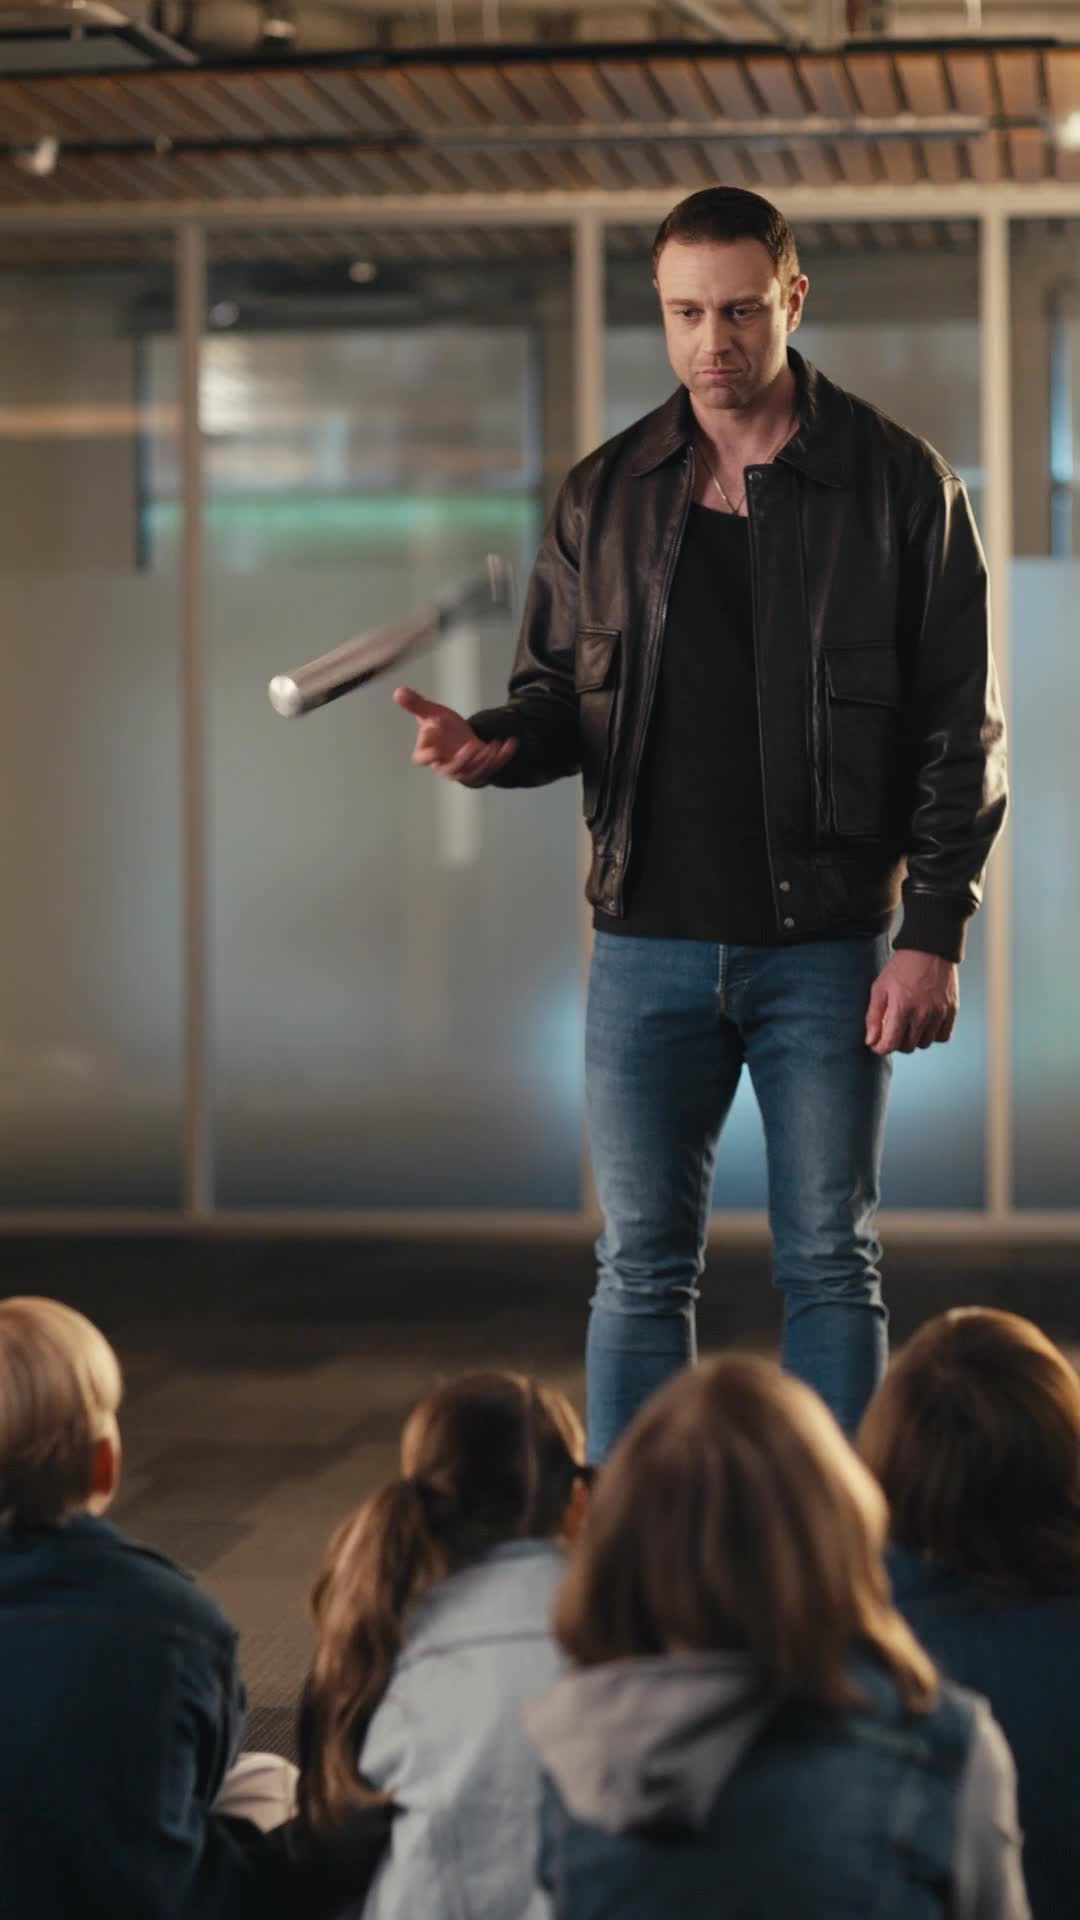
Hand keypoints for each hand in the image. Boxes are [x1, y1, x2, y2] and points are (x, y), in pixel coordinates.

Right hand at [393, 687, 517, 785]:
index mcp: (428, 753)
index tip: (435, 746)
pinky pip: (493, 767)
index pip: (423, 758)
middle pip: (451, 771)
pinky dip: (503, 756)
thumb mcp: (430, 712)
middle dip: (463, 761)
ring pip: (473, 772)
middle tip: (472, 747)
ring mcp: (464, 770)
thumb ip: (415, 704)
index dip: (429, 754)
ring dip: (484, 761)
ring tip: (492, 745)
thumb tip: (398, 691)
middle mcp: (444, 765)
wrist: (459, 736)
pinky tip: (510, 742)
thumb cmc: (440, 726)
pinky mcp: (481, 770)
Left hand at [865, 950, 958, 1055]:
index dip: (880, 1048)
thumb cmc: (900, 968)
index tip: (877, 1044)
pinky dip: (933, 1035)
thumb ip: (873, 1016)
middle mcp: (923, 1013)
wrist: (929, 949)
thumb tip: (871, 1041)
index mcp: (902, 1007)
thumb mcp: (879, 987)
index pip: (891, 1043)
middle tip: (892, 1031)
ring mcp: (939, 1012)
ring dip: (914, 1039)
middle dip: (896, 1043)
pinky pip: (943, 1036)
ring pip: (925, 1043)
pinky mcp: (952, 1010)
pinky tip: (924, 1024)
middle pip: (908, 1047)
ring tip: (908, 1025)